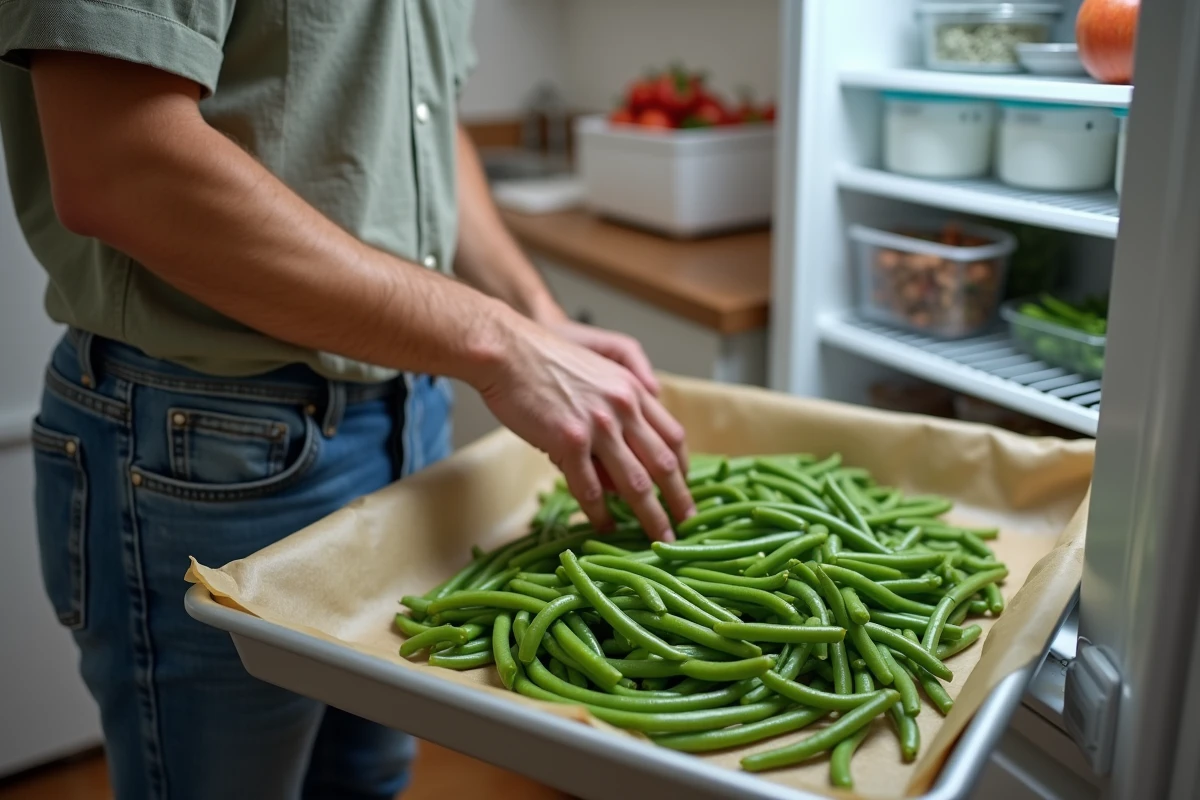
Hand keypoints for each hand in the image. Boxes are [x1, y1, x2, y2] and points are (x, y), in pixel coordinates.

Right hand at [474, 316, 693, 541]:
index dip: (683, 468)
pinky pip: (590, 488)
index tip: (684, 488)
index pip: (672, 436)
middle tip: (687, 524)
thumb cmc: (542, 361)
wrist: (506, 350)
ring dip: (650, 516)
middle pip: (664, 464)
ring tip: (658, 539)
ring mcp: (599, 426)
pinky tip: (605, 526)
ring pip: (635, 483)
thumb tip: (619, 454)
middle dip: (679, 499)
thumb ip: (616, 407)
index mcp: (633, 390)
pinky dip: (600, 513)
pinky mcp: (569, 441)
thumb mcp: (596, 374)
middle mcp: (624, 408)